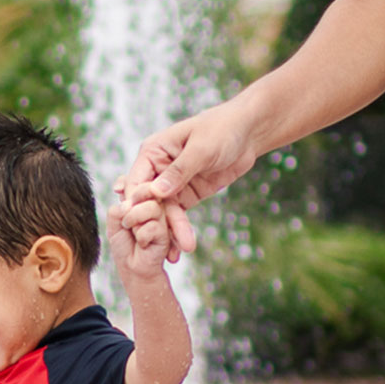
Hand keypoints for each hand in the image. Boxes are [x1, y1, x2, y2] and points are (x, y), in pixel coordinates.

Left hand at [109, 197, 175, 277]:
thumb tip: (129, 204)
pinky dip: (142, 237)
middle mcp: (154, 204)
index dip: (128, 191)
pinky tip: (143, 244)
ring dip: (135, 221)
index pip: (136, 183)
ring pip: (151, 207)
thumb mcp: (114, 223)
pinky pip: (153, 226)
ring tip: (134, 233)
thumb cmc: (124, 245)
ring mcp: (162, 217)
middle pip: (146, 190)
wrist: (132, 267)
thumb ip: (118, 209)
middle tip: (126, 224)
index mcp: (142, 199)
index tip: (122, 208)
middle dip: (131, 210)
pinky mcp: (167, 231)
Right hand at [114, 103, 258, 258]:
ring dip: (170, 232)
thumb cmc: (222, 129)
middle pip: (149, 201)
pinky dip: (179, 231)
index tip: (139, 226)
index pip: (136, 181)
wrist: (248, 133)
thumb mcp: (201, 149)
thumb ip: (179, 171)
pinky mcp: (187, 194)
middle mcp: (158, 169)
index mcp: (153, 151)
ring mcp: (172, 184)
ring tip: (177, 254)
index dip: (136, 204)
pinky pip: (179, 215)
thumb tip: (156, 192)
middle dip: (155, 224)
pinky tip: (181, 248)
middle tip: (158, 247)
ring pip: (164, 212)